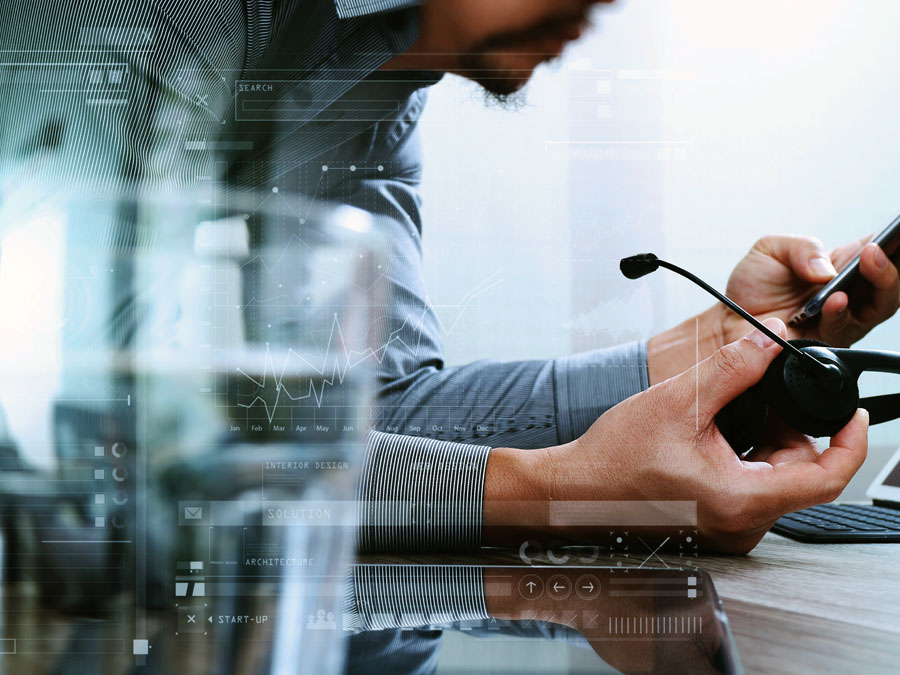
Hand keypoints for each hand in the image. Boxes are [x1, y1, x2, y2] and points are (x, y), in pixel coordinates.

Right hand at [486, 318, 868, 553]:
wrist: (575, 489)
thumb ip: (732, 368)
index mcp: (739, 498)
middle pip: (800, 472)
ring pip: (776, 479)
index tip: (851, 412)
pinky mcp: (716, 521)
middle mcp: (741, 522)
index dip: (849, 440)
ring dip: (767, 442)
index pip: (827, 476)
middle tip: (765, 394)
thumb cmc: (613, 460)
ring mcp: (729, 525)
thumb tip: (769, 340)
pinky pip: (753, 488)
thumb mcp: (678, 401)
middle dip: (790, 428)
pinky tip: (719, 435)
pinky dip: (748, 457)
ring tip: (729, 414)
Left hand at [722, 234, 899, 346]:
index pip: (877, 250)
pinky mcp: (829, 340)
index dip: (893, 243)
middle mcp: (848, 291)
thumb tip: (828, 267)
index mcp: (839, 264)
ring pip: (880, 305)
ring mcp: (842, 317)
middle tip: (878, 248)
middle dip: (890, 263)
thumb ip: (802, 248)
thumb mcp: (771, 250)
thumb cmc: (753, 285)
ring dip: (879, 282)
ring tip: (867, 262)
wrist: (730, 319)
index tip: (895, 233)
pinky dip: (842, 312)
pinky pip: (846, 328)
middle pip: (887, 280)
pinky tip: (835, 299)